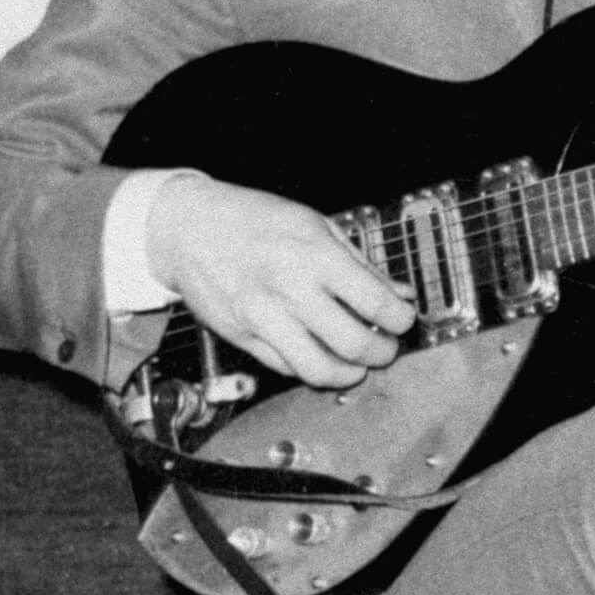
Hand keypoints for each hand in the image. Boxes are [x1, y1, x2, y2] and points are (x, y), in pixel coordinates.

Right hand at [145, 175, 414, 387]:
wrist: (189, 227)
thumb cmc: (256, 219)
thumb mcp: (317, 225)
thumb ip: (361, 263)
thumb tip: (400, 294)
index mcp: (315, 254)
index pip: (375, 302)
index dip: (401, 319)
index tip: (404, 320)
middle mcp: (290, 289)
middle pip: (353, 343)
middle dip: (381, 352)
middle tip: (387, 348)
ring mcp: (262, 317)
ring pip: (317, 369)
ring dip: (349, 374)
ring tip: (359, 366)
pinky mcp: (241, 337)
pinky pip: (286, 367)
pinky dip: (311, 369)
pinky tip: (322, 357)